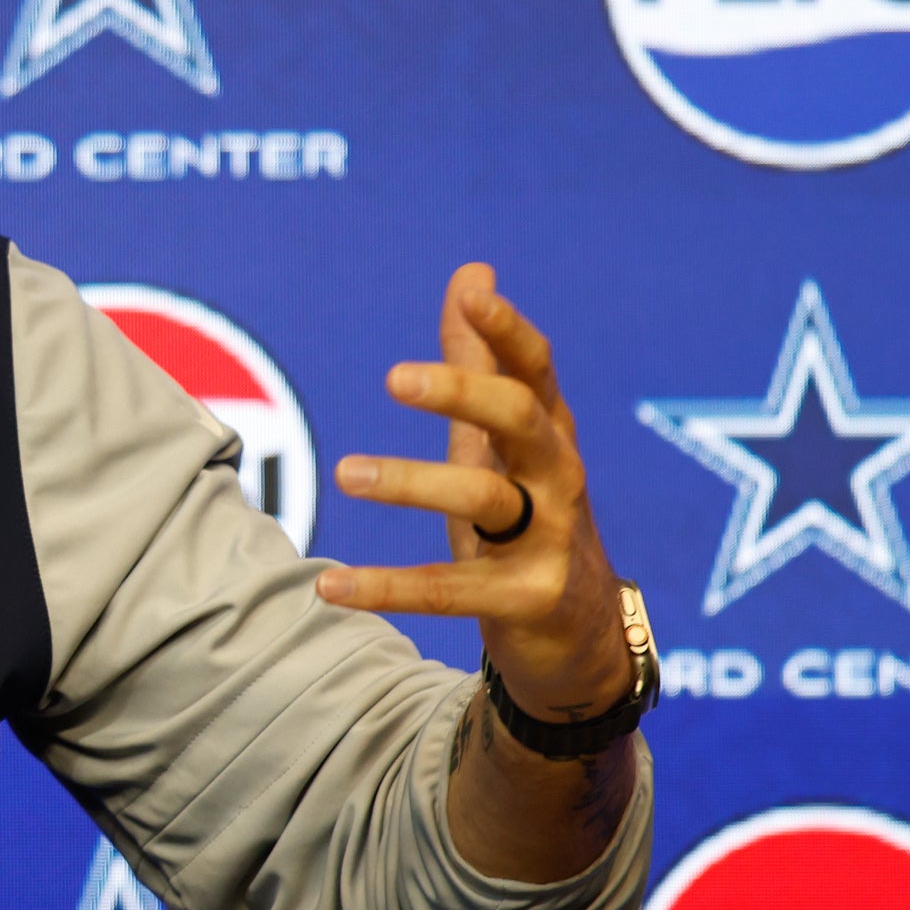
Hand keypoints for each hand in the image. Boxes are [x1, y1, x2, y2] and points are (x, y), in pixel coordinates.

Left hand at [312, 264, 631, 717]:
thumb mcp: (497, 442)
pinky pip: (452, 590)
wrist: (580, 636)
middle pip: (521, 420)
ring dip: (413, 482)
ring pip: (486, 501)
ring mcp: (551, 541)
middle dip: (464, 393)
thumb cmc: (527, 518)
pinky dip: (388, 587)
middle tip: (393, 377)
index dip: (508, 330)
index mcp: (547, 434)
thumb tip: (472, 273)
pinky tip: (329, 585)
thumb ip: (479, 360)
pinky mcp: (528, 601)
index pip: (536, 370)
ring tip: (345, 472)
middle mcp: (558, 479)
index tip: (474, 293)